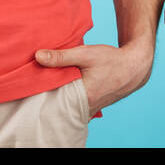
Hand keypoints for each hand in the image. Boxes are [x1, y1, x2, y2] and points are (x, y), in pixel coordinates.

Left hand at [34, 40, 152, 114]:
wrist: (133, 67)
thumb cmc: (111, 60)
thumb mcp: (86, 54)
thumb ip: (62, 56)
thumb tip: (38, 56)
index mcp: (83, 97)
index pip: (54, 100)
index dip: (41, 92)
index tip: (31, 85)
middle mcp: (86, 108)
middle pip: (60, 106)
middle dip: (48, 97)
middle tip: (36, 86)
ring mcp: (90, 110)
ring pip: (67, 107)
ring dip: (58, 98)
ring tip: (48, 86)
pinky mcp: (92, 107)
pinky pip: (74, 107)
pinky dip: (68, 100)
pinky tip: (62, 90)